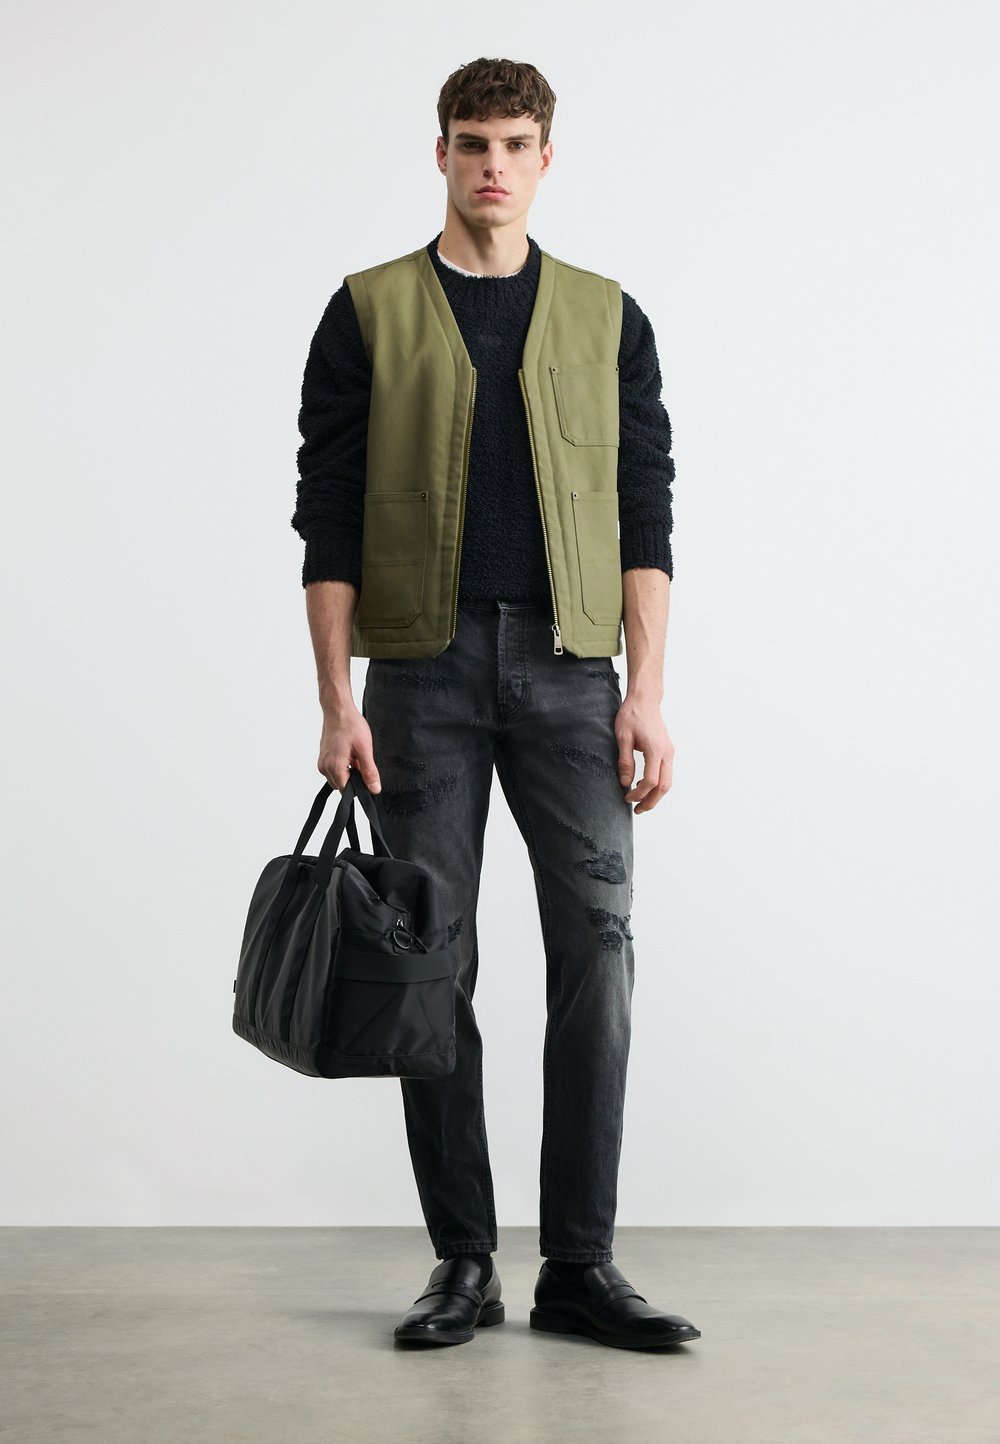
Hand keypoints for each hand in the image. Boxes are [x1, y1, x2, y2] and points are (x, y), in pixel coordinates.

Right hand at [317, 698, 381, 794]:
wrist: (338, 709)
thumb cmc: (350, 725)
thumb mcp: (365, 749)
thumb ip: (369, 772)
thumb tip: (374, 789)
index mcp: (334, 767)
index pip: (347, 791)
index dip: (359, 788)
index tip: (367, 777)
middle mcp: (324, 767)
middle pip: (342, 785)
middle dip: (354, 778)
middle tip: (362, 761)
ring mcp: (322, 762)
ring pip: (338, 777)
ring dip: (349, 771)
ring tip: (355, 755)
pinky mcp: (323, 757)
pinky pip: (334, 769)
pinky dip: (344, 765)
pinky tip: (349, 752)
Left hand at [615, 693, 673, 812]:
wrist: (644, 700)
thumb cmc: (632, 716)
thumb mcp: (622, 738)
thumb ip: (625, 761)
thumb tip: (626, 783)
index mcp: (655, 750)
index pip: (651, 781)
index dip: (639, 794)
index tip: (627, 797)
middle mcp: (667, 753)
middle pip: (664, 786)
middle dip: (651, 801)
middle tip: (637, 810)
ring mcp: (669, 752)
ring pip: (668, 782)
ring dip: (655, 795)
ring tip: (640, 802)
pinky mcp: (668, 751)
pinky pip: (666, 774)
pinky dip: (657, 785)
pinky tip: (644, 786)